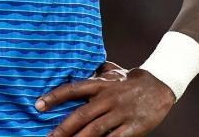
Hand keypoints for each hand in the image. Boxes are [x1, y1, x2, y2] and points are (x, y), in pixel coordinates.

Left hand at [36, 64, 174, 136]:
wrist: (161, 85)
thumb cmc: (131, 80)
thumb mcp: (112, 71)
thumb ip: (94, 72)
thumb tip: (75, 66)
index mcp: (101, 84)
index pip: (73, 89)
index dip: (54, 97)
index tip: (38, 105)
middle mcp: (108, 98)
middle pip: (81, 115)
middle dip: (62, 129)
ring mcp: (120, 113)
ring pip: (95, 130)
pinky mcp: (133, 127)